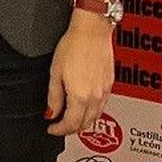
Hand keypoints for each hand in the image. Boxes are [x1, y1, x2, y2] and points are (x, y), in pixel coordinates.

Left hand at [46, 12, 115, 135]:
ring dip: (83, 122)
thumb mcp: (55, 71)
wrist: (92, 31)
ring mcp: (105, 91)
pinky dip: (92, 112)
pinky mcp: (110, 85)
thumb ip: (53, 96)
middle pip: (85, 124)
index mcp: (80, 96)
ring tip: (71, 118)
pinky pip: (102, 106)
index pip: (71, 124)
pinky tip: (85, 106)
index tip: (52, 128)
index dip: (59, 130)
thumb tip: (51, 112)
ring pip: (96, 117)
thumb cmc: (73, 45)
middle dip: (71, 129)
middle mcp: (95, 97)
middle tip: (60, 126)